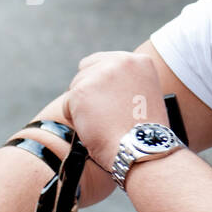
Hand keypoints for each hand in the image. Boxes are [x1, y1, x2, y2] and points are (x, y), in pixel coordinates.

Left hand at [64, 51, 167, 171]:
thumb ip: (125, 81)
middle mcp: (120, 62)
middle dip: (90, 94)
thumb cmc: (144, 133)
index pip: (102, 61)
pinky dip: (76, 120)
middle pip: (86, 71)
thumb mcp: (145, 95)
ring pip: (75, 88)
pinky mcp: (82, 91)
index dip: (100, 84)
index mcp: (139, 61)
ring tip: (104, 123)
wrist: (143, 150)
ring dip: (83, 107)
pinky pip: (66, 105)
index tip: (108, 101)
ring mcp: (100, 74)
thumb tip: (102, 83)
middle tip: (106, 115)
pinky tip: (95, 129)